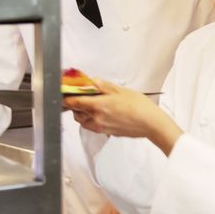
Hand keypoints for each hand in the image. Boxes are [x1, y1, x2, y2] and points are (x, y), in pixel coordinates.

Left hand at [64, 79, 182, 154]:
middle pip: (76, 112)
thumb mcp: (120, 90)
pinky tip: (100, 113)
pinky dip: (90, 119)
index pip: (73, 102)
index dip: (66, 97)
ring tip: (90, 104)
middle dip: (75, 104)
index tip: (64, 92)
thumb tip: (90, 81)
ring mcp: (100, 127)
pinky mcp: (106, 132)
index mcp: (98, 105)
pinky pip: (91, 126)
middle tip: (80, 96)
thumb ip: (102, 86)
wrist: (150, 124)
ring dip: (82, 113)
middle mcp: (96, 118)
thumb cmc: (139, 107)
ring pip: (82, 121)